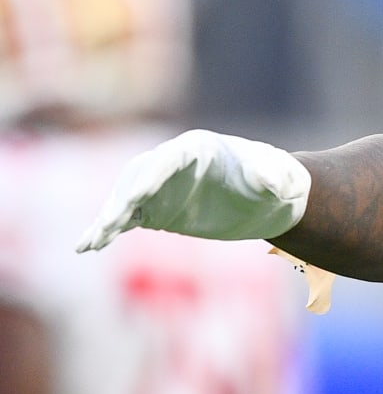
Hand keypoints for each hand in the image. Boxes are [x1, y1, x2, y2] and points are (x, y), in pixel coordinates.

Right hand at [76, 130, 311, 251]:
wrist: (270, 200)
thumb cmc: (279, 181)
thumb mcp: (284, 179)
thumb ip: (275, 177)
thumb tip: (271, 181)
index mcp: (200, 148)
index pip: (169, 158)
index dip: (154, 175)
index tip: (138, 194)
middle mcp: (172, 163)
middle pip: (139, 177)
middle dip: (123, 199)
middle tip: (110, 222)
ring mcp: (160, 186)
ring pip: (126, 199)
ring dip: (108, 219)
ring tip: (91, 242)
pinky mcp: (155, 209)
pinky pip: (126, 218)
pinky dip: (107, 230)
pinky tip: (88, 246)